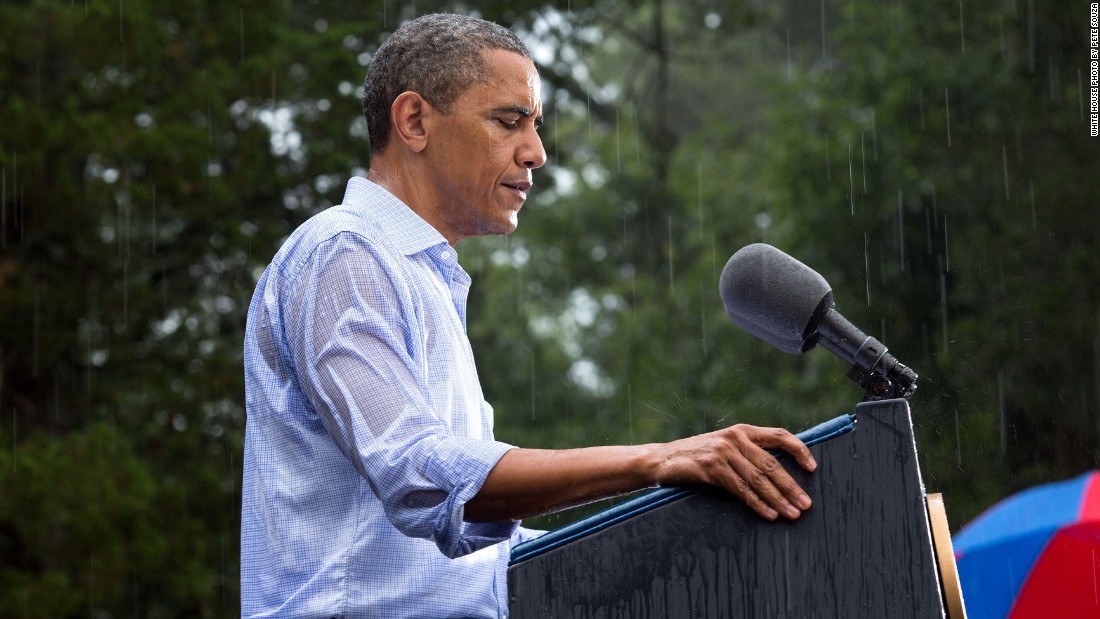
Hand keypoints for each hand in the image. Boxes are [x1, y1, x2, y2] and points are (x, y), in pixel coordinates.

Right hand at [650, 424, 816, 520]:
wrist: (661, 460)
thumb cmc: (696, 457)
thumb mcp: (724, 448)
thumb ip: (747, 454)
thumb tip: (779, 474)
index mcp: (742, 431)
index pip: (779, 435)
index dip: (799, 450)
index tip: (813, 468)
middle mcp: (735, 438)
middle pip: (772, 464)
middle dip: (791, 486)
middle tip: (806, 504)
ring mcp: (723, 452)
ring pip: (758, 479)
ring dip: (778, 499)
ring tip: (792, 513)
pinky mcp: (711, 468)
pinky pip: (741, 489)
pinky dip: (757, 504)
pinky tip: (769, 514)